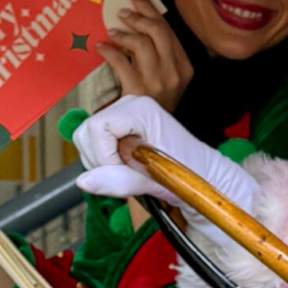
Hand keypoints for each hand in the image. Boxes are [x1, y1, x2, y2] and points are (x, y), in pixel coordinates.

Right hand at [75, 95, 261, 216]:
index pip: (97, 127)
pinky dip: (102, 162)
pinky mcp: (119, 128)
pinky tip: (125, 168)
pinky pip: (92, 145)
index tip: (124, 170)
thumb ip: (118, 180)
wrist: (205, 179)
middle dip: (99, 160)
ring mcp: (123, 116)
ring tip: (130, 172)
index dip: (103, 155)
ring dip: (99, 163)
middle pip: (87, 131)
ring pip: (85, 139)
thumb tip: (82, 182)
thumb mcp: (155, 181)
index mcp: (141, 109)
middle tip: (128, 173)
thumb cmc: (189, 176)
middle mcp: (130, 105)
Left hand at [100, 0, 193, 111]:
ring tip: (113, 32)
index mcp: (184, 67)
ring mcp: (157, 82)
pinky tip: (102, 47)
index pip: (168, 31)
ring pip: (141, 44)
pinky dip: (109, 52)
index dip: (151, 10)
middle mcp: (174, 73)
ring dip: (124, 34)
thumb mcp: (167, 78)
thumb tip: (140, 23)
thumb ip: (160, 54)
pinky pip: (121, 63)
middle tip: (123, 11)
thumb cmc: (156, 103)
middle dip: (139, 16)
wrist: (151, 134)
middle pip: (158, 31)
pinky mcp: (138, 91)